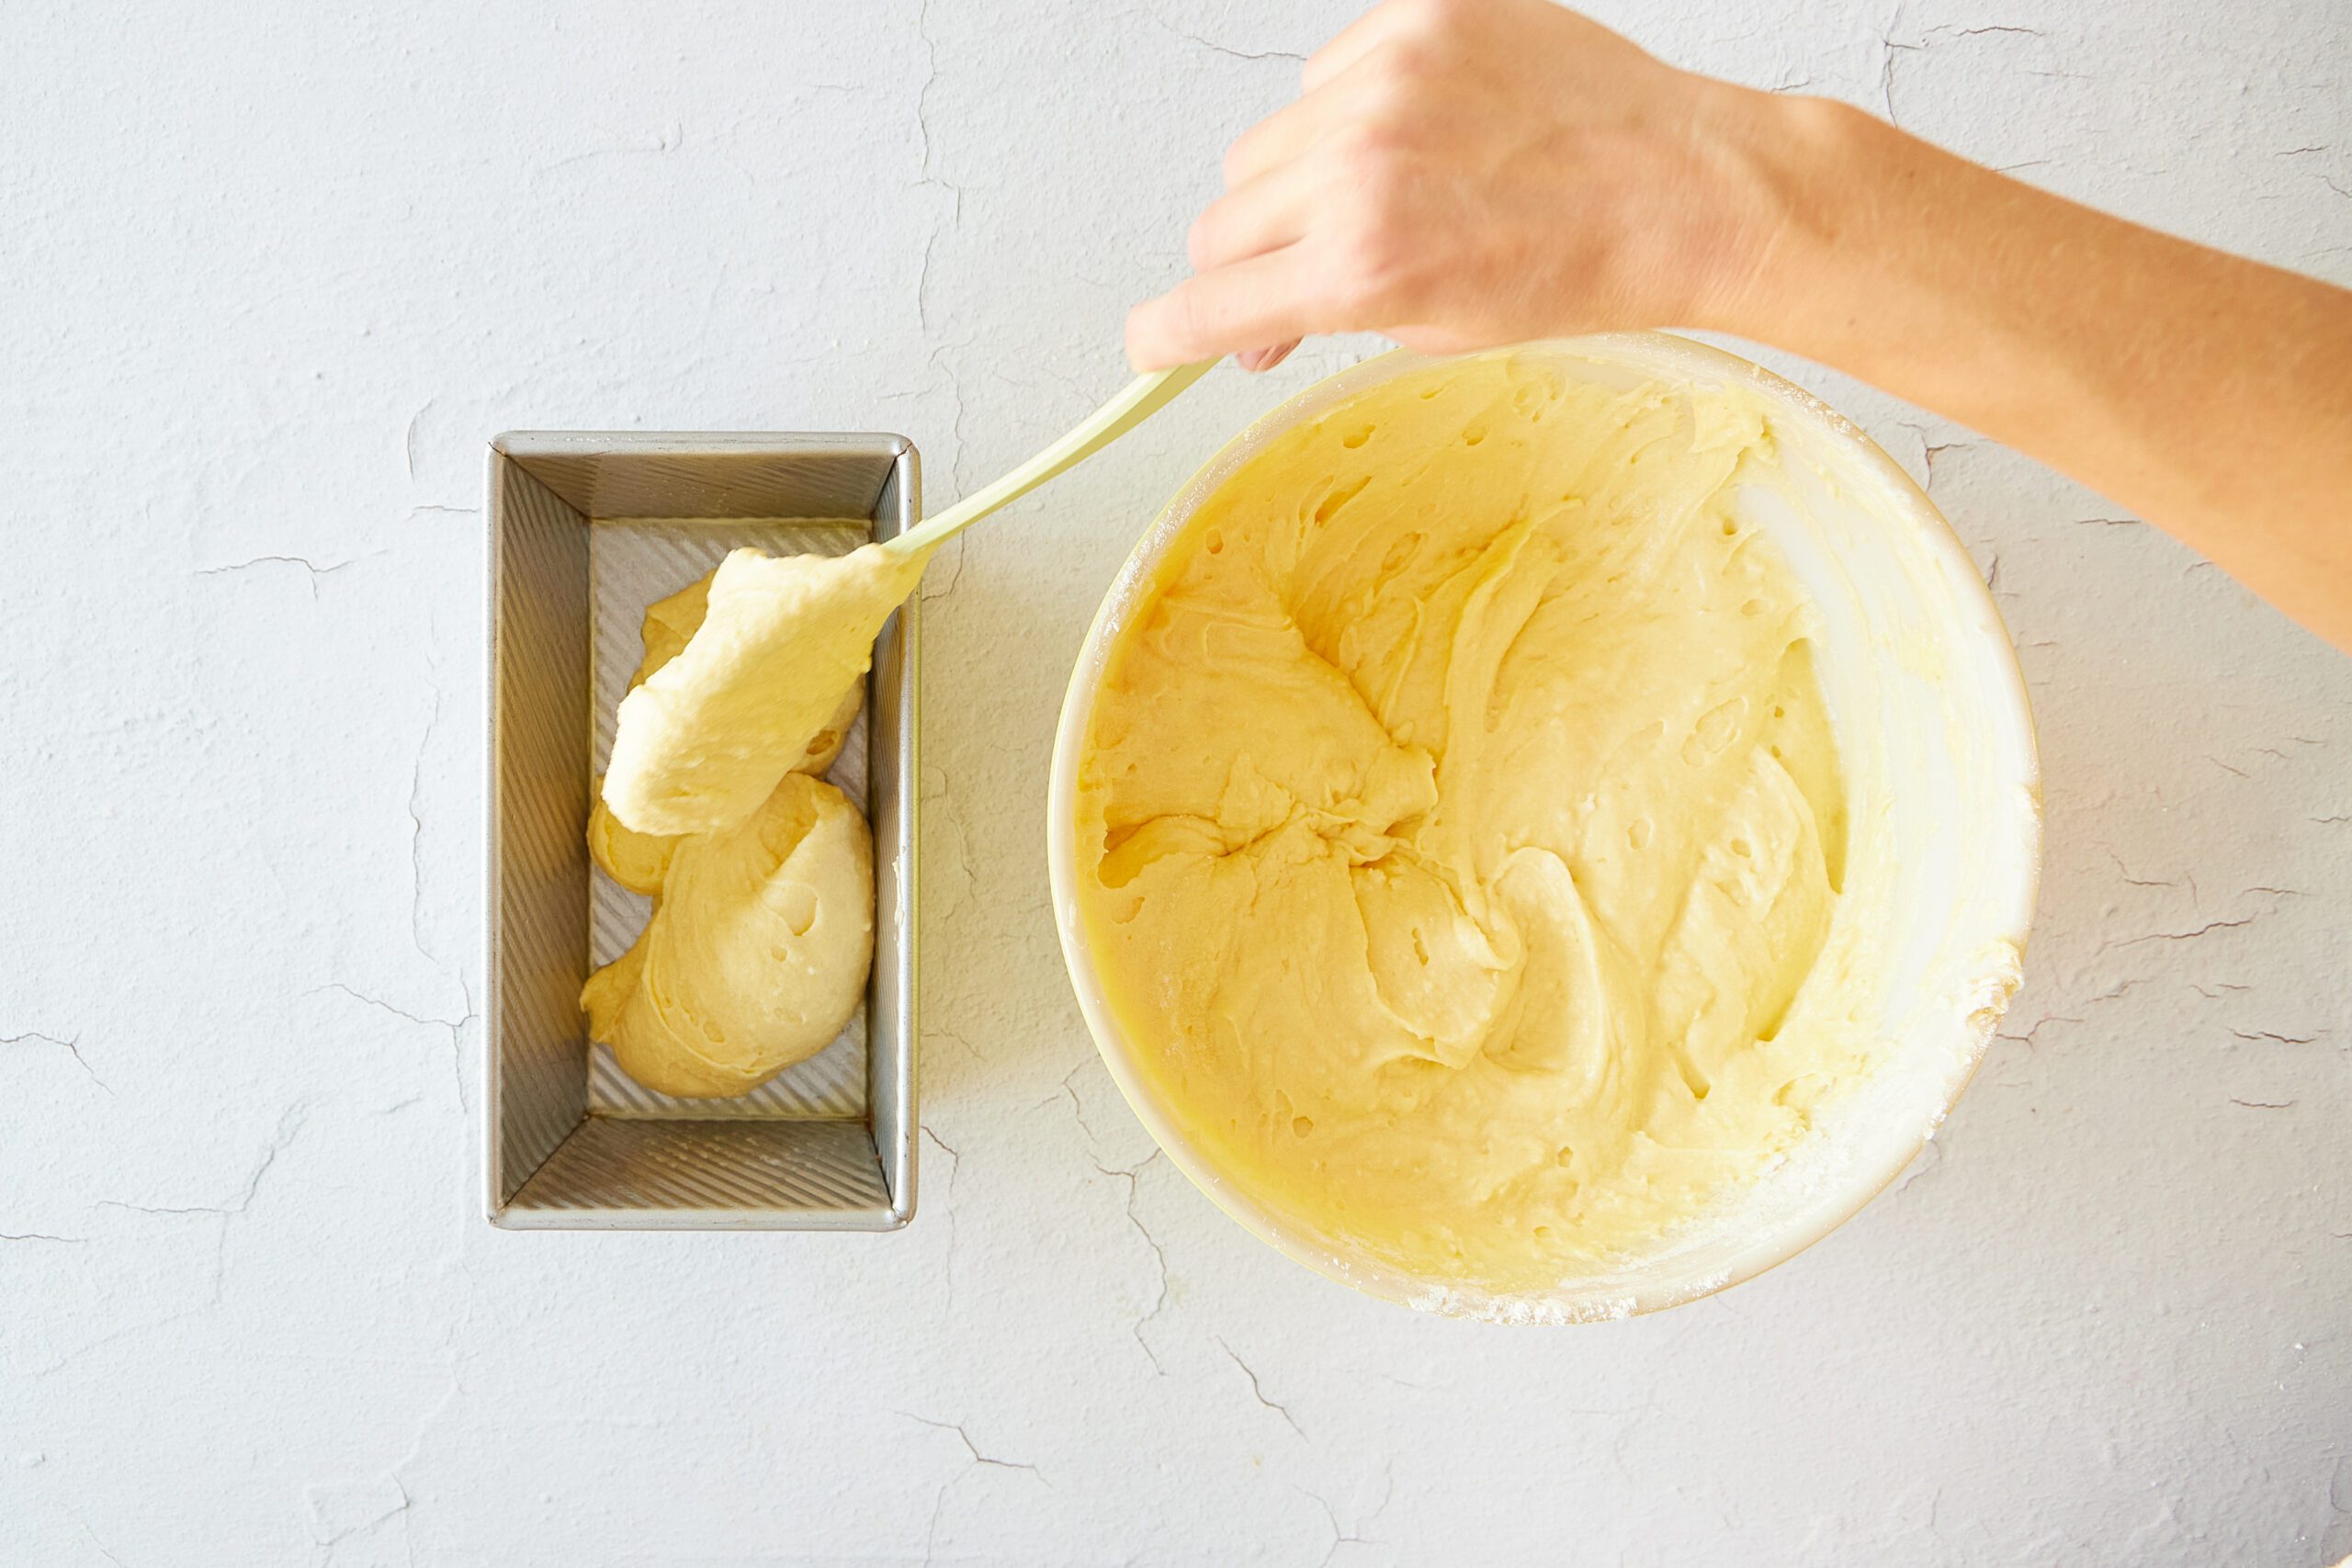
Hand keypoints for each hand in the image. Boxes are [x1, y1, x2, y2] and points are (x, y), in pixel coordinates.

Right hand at [1125, 0, 1805, 370]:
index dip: (1165, 337)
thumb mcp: (1438, 327)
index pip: (1203, 304)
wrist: (1685, 189)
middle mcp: (1359, 168)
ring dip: (1301, 181)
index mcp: (1362, 265)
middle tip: (1306, 271)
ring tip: (1391, 193)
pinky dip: (1354, 108)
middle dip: (1249, 260)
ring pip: (1267, 146)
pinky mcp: (1421, 20)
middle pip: (1220, 222)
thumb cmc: (1582, 269)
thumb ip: (1330, 314)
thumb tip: (1256, 322)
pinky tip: (1425, 132)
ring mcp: (1388, 82)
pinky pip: (1328, 72)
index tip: (1155, 345)